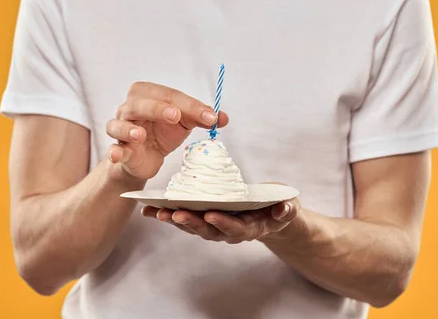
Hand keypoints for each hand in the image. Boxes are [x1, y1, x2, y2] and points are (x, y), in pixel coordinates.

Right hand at [105, 82, 228, 179]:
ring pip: (118, 123)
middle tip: (175, 116)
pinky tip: (118, 154)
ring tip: (140, 134)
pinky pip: (113, 149)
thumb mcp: (184, 123)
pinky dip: (114, 151)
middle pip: (140, 102)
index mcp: (148, 95)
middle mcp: (130, 108)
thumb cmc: (163, 132)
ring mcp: (121, 128)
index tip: (210, 117)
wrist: (147, 158)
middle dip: (157, 108)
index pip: (169, 95)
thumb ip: (202, 118)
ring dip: (128, 128)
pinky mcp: (119, 150)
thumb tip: (223, 118)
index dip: (190, 105)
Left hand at [141, 198, 300, 243]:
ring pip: (192, 226)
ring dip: (174, 219)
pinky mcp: (205, 220)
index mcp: (250, 227)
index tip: (211, 215)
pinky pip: (185, 218)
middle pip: (208, 230)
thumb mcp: (288, 207)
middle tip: (174, 213)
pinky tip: (149, 209)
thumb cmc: (279, 208)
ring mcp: (215, 227)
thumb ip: (286, 209)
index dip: (223, 222)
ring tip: (156, 212)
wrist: (271, 216)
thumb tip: (283, 209)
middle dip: (191, 222)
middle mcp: (229, 230)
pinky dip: (167, 215)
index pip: (235, 227)